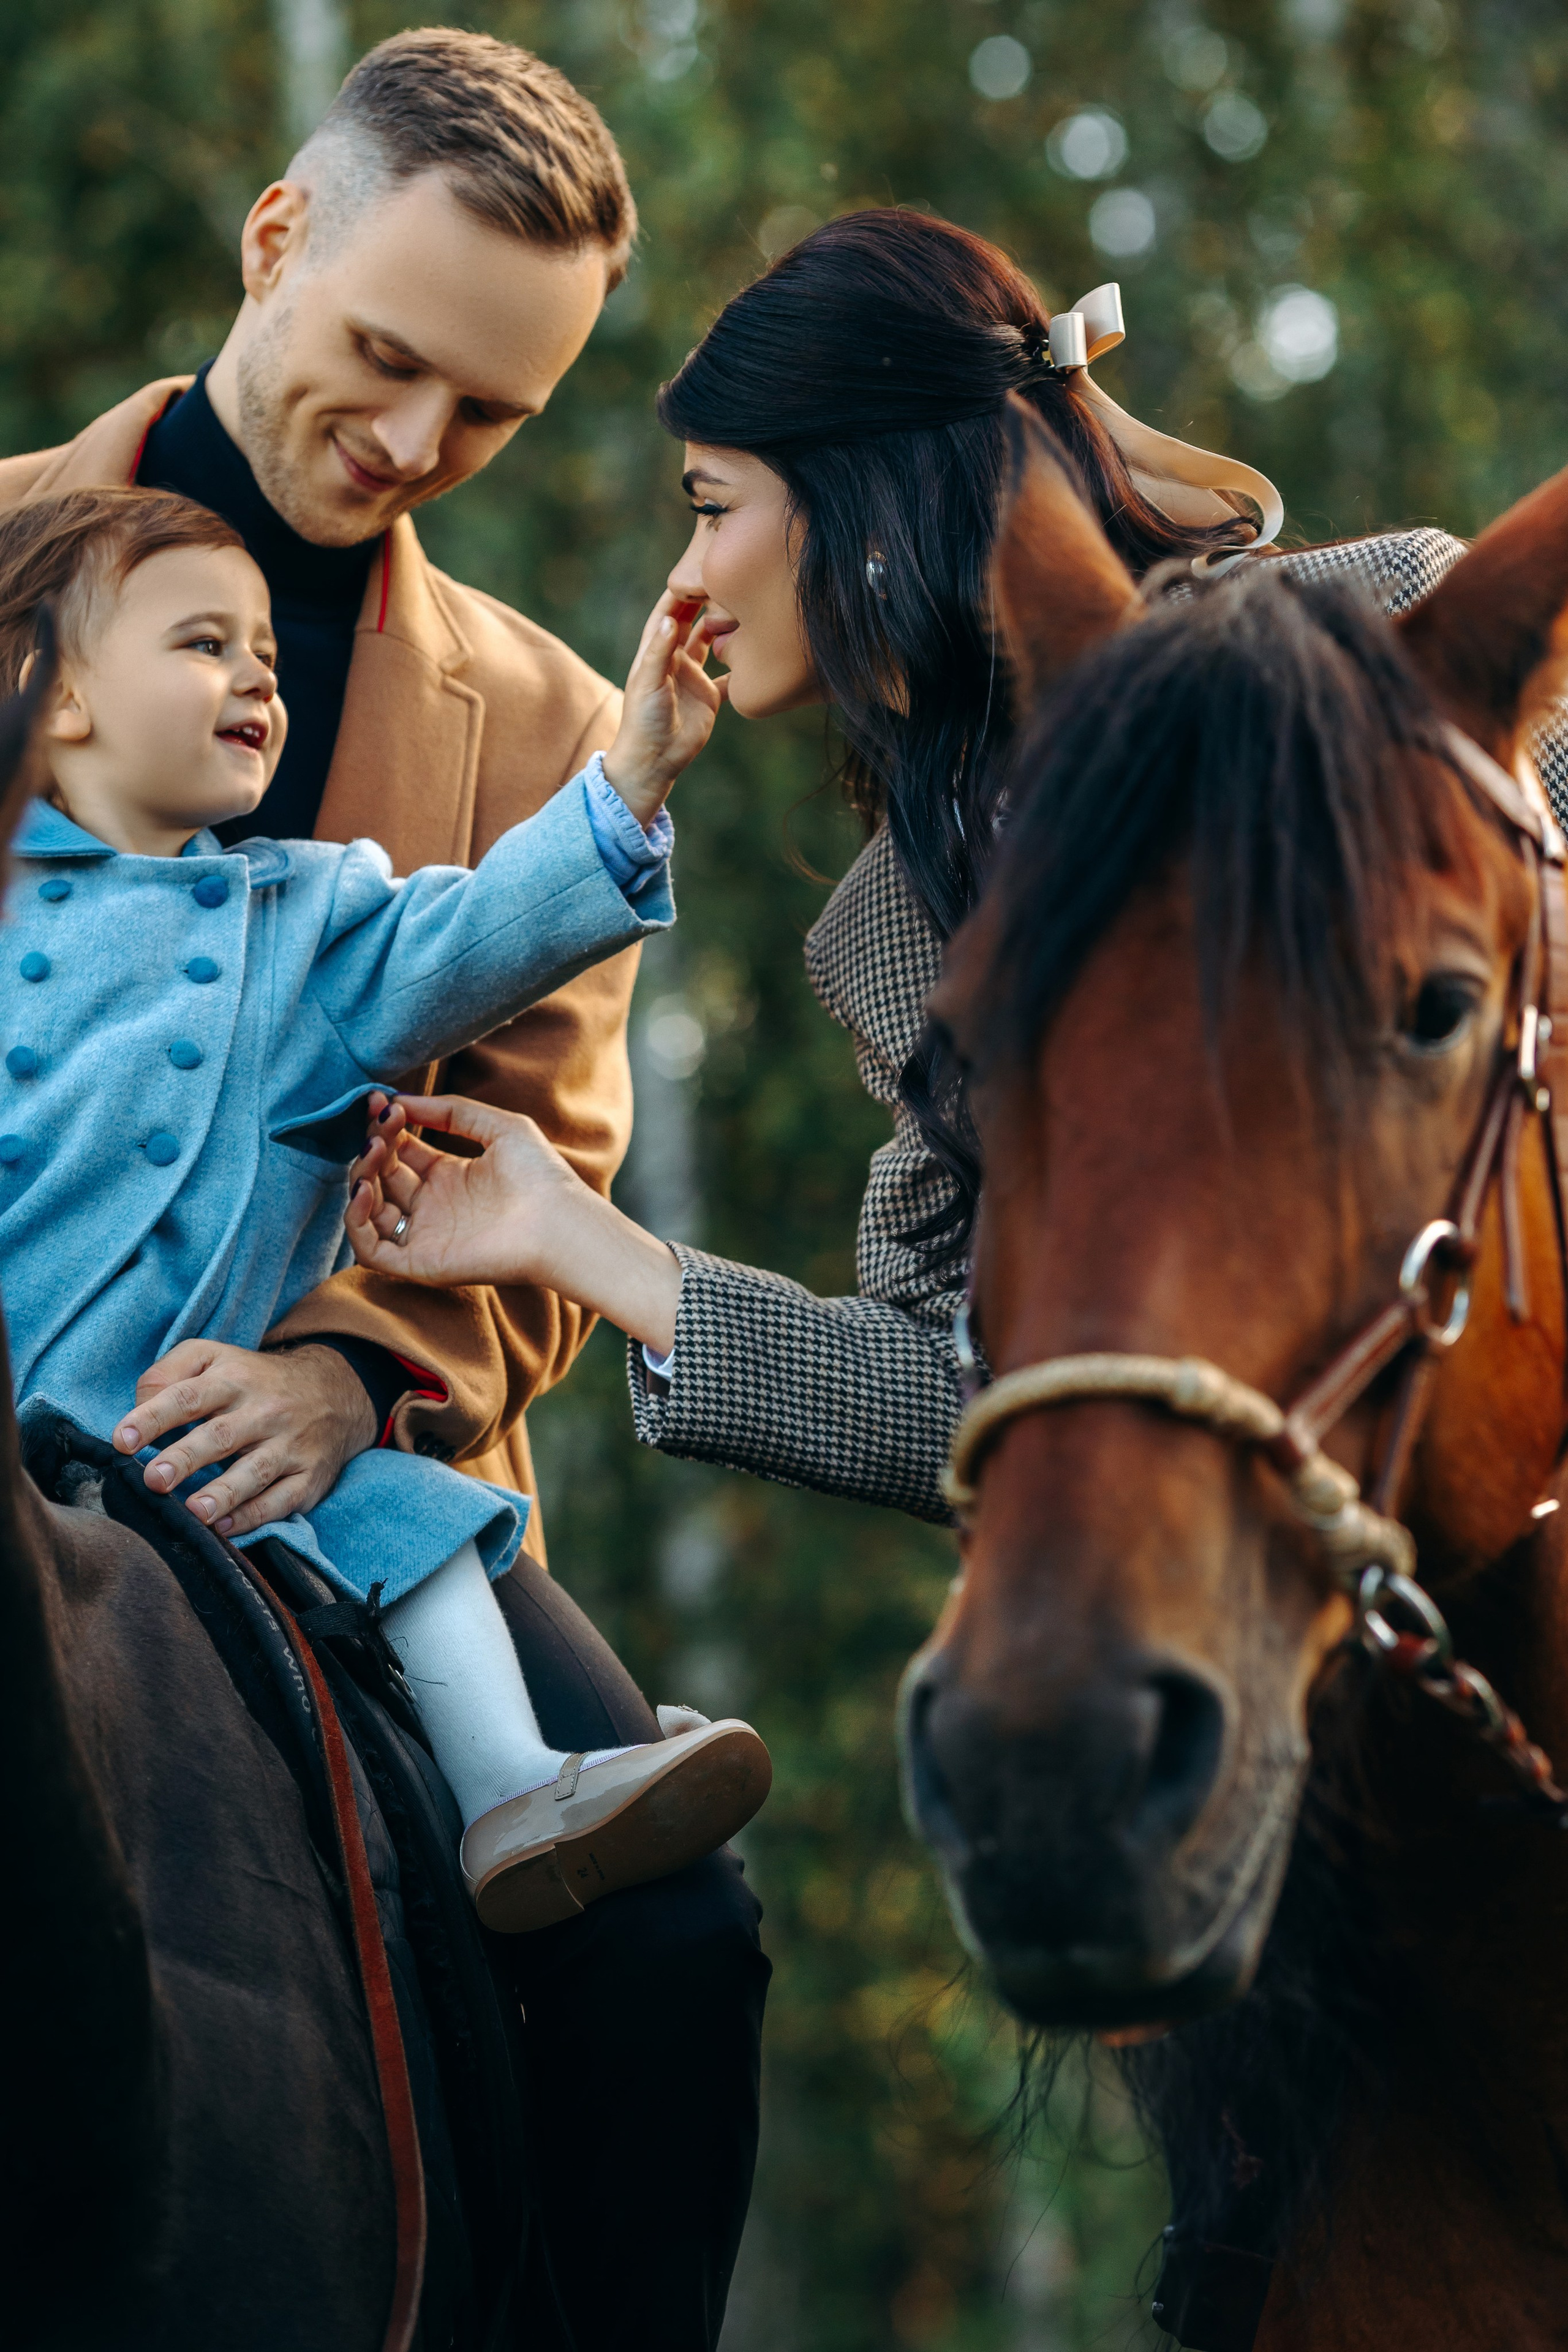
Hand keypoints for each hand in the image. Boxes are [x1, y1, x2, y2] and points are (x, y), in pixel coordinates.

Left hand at [113, 1338, 378, 1536]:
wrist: (336, 1390)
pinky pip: (282, 1499)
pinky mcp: (310, 1476)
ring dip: (224, 1493)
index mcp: (233, 1378)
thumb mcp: (213, 1356)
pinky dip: (255, 1515)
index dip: (152, 1418)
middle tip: (152, 1480)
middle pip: (221, 1436)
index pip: (188, 1396)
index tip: (121, 1441)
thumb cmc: (254, 1379)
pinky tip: (225, 1528)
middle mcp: (264, 1410)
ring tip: (194, 1512)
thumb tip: (136, 1409)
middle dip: (185, 1459)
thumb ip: (168, 1374)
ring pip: (256, 1472)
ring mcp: (290, 1445)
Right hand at [347, 1093, 682, 1354]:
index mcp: (451, 1177)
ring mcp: (426, 1236)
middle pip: (382, 1178)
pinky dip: (357, 1223)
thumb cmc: (540, 1175)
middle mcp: (434, 1208)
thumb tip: (400, 1099)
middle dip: (372, 1148)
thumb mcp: (499, 1126)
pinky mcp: (421, 1264)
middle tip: (379, 1126)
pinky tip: (366, 1190)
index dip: (386, 1128)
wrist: (559, 1222)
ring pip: (369, 1213)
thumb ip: (452, 1110)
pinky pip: (371, 1252)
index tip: (380, 1102)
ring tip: (375, 1151)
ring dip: (361, 1179)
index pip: (401, 1153)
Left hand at [599, 589, 726, 826]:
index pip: (667, 614)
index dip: (679, 593)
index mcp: (656, 653)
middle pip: (691, 622)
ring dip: (724, 627)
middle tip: (724, 580)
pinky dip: (741, 665)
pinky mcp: (709, 697)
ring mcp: (693, 677)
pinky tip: (758, 650)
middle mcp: (675, 661)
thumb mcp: (649, 682)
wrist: (654, 760)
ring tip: (742, 607)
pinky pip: (729, 676)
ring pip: (711, 643)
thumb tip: (671, 617)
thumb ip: (660, 650)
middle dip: (703, 602)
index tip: (695, 571)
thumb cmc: (643, 720)